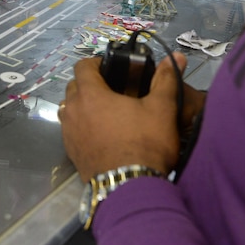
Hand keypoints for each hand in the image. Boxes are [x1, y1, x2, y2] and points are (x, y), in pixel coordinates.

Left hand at [58, 54, 185, 180]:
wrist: (130, 188)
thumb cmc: (145, 143)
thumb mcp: (161, 109)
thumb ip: (166, 80)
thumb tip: (176, 56)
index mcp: (90, 94)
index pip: (82, 66)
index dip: (96, 63)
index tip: (111, 68)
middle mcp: (72, 111)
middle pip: (73, 87)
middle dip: (89, 84)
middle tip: (112, 90)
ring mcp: (68, 133)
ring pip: (69, 109)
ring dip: (82, 106)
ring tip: (106, 112)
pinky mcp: (70, 153)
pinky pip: (70, 130)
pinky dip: (81, 126)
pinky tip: (101, 135)